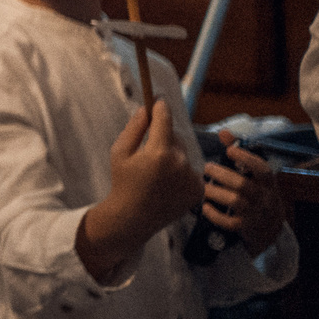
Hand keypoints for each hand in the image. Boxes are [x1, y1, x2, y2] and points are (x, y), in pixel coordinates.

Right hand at [76, 101, 203, 281]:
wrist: (135, 217)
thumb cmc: (123, 182)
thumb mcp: (120, 151)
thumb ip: (135, 128)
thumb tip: (146, 109)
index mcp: (158, 152)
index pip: (165, 119)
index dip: (161, 108)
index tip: (159, 101)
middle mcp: (179, 163)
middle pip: (175, 137)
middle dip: (163, 137)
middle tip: (148, 150)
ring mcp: (191, 177)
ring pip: (183, 154)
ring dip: (172, 155)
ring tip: (156, 172)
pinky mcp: (198, 189)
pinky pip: (190, 170)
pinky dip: (181, 171)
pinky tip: (166, 183)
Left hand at [204, 132, 289, 252]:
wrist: (269, 230)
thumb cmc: (257, 195)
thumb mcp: (255, 177)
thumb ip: (240, 155)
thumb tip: (224, 132)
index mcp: (268, 183)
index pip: (263, 170)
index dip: (246, 158)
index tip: (229, 150)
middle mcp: (265, 198)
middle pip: (244, 185)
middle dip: (222, 175)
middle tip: (206, 168)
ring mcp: (256, 214)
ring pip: (236, 201)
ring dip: (216, 192)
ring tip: (203, 186)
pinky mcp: (246, 228)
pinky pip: (231, 222)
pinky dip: (215, 215)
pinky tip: (205, 207)